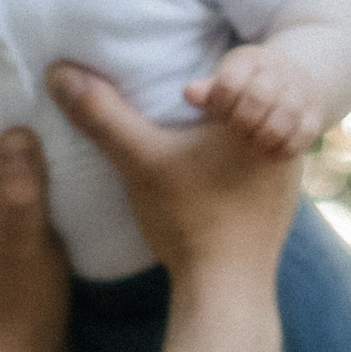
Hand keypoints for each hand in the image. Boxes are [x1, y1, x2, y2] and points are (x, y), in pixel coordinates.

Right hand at [47, 64, 301, 273]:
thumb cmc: (189, 220)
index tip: (187, 100)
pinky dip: (245, 157)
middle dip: (223, 99)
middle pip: (255, 91)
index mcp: (256, 115)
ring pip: (264, 125)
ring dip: (236, 127)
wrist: (226, 287)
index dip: (206, 80)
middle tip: (194, 114)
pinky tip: (218, 177)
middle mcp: (285, 136)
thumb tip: (59, 74)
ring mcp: (291, 168)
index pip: (241, 64)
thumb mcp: (138, 160)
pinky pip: (267, 158)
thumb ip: (101, 114)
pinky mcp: (287, 196)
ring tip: (203, 145)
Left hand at [182, 39, 325, 158]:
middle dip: (242, 121)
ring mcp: (301, 93)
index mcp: (251, 60)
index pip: (231, 81)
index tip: (219, 114)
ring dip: (263, 136)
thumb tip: (189, 93)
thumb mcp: (226, 80)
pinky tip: (269, 151)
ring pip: (285, 116)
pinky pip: (304, 135)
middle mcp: (279, 72)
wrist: (295, 79)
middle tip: (236, 131)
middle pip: (259, 97)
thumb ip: (208, 90)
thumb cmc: (247, 85)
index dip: (221, 103)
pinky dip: (284, 148)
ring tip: (252, 142)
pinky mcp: (314, 116)